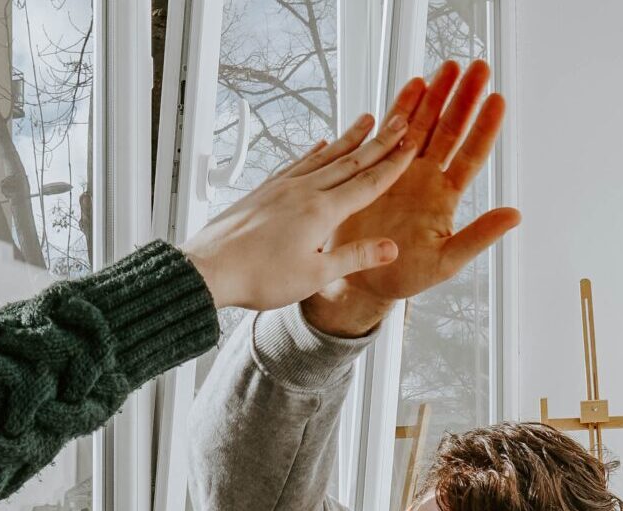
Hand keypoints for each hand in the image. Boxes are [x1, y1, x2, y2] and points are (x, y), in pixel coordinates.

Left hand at [180, 105, 418, 310]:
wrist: (210, 269)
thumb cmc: (259, 277)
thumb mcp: (315, 275)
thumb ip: (354, 257)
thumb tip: (391, 248)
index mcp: (321, 211)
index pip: (367, 184)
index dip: (393, 165)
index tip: (412, 145)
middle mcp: (304, 191)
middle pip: (350, 161)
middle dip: (379, 142)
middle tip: (401, 120)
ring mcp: (282, 187)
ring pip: (324, 156)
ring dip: (349, 138)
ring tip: (367, 120)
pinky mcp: (265, 190)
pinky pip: (297, 163)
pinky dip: (314, 152)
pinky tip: (320, 144)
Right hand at [303, 59, 520, 337]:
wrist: (362, 278)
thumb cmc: (406, 275)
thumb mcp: (446, 261)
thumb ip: (478, 236)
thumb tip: (515, 215)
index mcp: (445, 197)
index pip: (471, 155)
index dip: (485, 128)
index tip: (497, 100)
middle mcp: (427, 178)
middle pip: (450, 130)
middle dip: (464, 99)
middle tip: (478, 68)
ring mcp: (402, 170)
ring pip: (424, 125)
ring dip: (436, 95)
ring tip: (449, 66)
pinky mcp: (376, 169)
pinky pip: (391, 133)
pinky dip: (402, 108)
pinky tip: (414, 84)